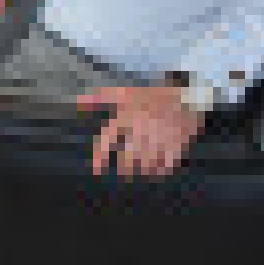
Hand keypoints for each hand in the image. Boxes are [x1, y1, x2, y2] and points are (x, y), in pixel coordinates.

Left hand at [77, 85, 205, 177]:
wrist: (187, 98)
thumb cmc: (151, 96)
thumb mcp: (124, 94)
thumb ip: (99, 98)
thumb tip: (76, 102)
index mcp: (125, 118)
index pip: (107, 140)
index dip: (100, 157)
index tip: (96, 170)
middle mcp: (140, 132)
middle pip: (126, 160)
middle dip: (123, 167)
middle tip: (122, 169)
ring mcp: (159, 142)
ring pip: (144, 167)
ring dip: (139, 170)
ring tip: (138, 168)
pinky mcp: (177, 150)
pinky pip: (163, 169)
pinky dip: (157, 171)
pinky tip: (155, 168)